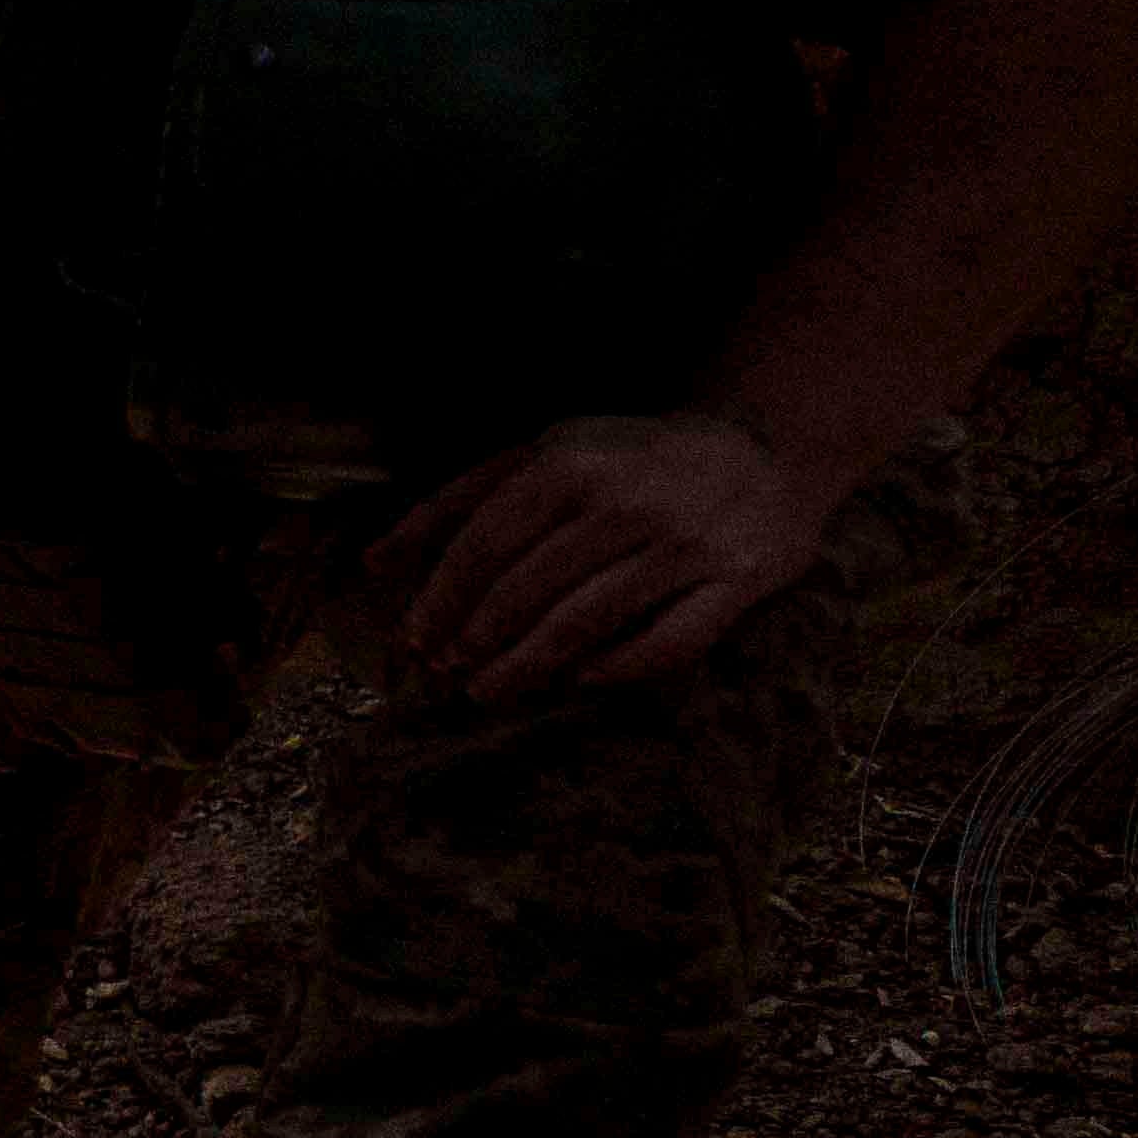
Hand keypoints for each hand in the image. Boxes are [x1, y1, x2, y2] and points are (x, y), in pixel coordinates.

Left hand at [376, 406, 842, 700]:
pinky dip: (620, 667)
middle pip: (528, 588)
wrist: (764, 448)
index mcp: (568, 464)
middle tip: (447, 673)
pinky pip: (673, 640)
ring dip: (529, 663)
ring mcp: (685, 543)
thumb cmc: (628, 459)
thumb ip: (457, 502)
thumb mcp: (542, 455)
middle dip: (477, 638)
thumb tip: (372, 564)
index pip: (484, 544)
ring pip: (588, 619)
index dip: (442, 598)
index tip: (413, 639)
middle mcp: (625, 502)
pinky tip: (578, 680)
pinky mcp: (740, 579)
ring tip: (490, 690)